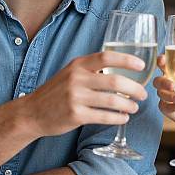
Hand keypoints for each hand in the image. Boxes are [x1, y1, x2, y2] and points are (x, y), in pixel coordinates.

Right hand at [21, 51, 147, 137]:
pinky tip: (123, 118)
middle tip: (143, 94)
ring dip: (129, 105)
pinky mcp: (75, 116)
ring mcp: (75, 98)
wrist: (31, 112)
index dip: (127, 60)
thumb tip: (121, 70)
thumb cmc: (56, 92)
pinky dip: (118, 118)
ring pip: (112, 101)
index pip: (107, 57)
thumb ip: (91, 69)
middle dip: (134, 88)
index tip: (142, 66)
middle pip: (115, 81)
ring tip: (134, 107)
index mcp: (78, 64)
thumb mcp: (71, 73)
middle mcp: (77, 78)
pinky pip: (104, 116)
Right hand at [153, 55, 174, 126]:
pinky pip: (164, 106)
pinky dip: (172, 107)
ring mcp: (165, 95)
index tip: (162, 60)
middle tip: (173, 86)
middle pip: (157, 80)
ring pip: (160, 93)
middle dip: (163, 82)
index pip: (163, 64)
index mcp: (174, 72)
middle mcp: (167, 82)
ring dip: (169, 96)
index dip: (160, 61)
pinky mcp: (166, 107)